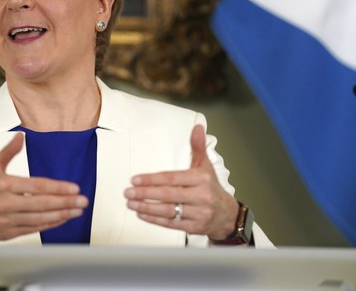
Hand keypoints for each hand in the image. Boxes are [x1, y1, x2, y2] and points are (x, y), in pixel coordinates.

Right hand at [0, 133, 87, 243]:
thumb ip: (9, 151)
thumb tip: (21, 136)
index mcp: (4, 185)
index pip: (36, 186)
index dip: (57, 188)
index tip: (73, 188)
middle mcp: (6, 204)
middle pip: (41, 204)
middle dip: (65, 202)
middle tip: (82, 200)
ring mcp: (8, 220)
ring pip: (40, 219)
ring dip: (62, 215)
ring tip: (77, 210)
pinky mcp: (8, 233)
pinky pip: (34, 229)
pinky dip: (50, 224)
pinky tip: (62, 219)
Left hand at [124, 125, 238, 239]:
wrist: (227, 214)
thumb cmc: (211, 187)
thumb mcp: (205, 165)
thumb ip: (197, 147)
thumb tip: (197, 127)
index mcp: (202, 179)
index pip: (172, 178)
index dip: (152, 179)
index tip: (135, 179)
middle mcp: (201, 196)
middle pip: (168, 195)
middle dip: (145, 193)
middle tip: (128, 192)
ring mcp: (199, 213)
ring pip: (168, 211)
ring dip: (146, 207)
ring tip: (131, 203)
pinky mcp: (195, 227)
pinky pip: (171, 224)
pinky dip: (155, 220)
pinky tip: (142, 214)